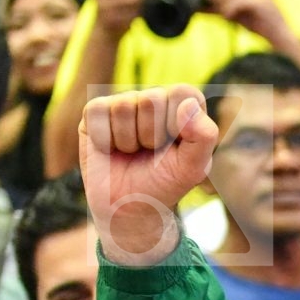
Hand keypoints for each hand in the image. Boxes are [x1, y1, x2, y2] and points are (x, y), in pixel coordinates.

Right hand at [80, 84, 219, 263]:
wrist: (130, 206)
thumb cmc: (166, 183)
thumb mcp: (194, 167)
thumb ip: (204, 137)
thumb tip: (189, 104)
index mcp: (182, 106)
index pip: (183, 93)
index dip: (179, 123)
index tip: (176, 146)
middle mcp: (152, 99)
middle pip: (151, 98)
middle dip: (153, 135)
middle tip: (152, 152)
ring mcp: (123, 103)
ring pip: (124, 106)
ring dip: (129, 140)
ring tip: (132, 152)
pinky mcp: (95, 112)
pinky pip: (98, 113)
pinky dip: (106, 140)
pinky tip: (111, 149)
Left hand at [202, 0, 286, 34]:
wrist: (275, 35)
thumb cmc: (254, 20)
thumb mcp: (232, 8)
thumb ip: (217, 3)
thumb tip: (196, 6)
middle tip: (212, 0)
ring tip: (222, 11)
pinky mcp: (262, 0)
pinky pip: (238, 0)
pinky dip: (229, 10)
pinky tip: (229, 16)